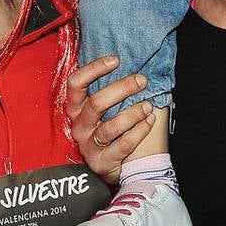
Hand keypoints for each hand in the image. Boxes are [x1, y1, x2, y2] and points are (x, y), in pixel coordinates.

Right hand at [66, 56, 154, 184]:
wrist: (112, 164)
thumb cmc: (110, 126)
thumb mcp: (104, 107)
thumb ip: (110, 88)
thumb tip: (131, 61)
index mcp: (76, 107)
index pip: (76, 83)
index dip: (94, 69)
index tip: (116, 60)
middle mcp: (79, 125)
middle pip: (96, 103)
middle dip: (122, 88)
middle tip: (141, 81)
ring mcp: (88, 145)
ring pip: (111, 127)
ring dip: (133, 113)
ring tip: (148, 106)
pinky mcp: (101, 162)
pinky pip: (123, 145)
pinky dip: (139, 131)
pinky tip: (149, 121)